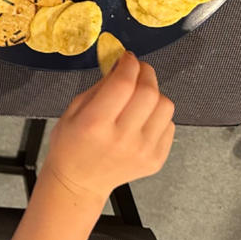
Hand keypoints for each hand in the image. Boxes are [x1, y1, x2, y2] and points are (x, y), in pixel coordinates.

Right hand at [43, 51, 174, 203]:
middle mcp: (122, 138)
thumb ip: (100, 86)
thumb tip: (121, 65)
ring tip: (140, 96)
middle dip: (145, 73)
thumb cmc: (71, 144)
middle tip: (138, 70)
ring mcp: (142, 151)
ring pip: (165, 107)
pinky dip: (158, 115)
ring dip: (155, 94)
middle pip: (149, 92)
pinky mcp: (156, 160)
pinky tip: (143, 118)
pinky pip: (169, 125)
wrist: (80, 182)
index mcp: (95, 123)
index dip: (129, 64)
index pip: (123, 83)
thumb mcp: (73, 109)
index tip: (127, 57)